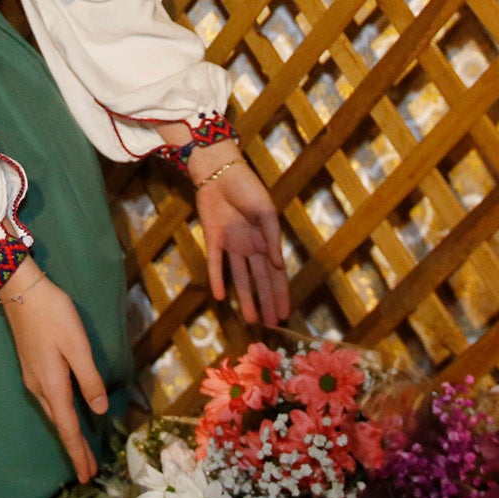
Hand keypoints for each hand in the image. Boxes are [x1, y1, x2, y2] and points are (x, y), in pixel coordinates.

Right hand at [0, 263, 108, 482]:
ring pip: (55, 415)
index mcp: (53, 385)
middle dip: (75, 449)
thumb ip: (89, 379)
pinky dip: (62, 417)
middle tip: (89, 472)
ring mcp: (33, 379)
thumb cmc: (53, 316)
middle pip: (61, 426)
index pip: (69, 428)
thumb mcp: (77, 346)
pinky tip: (69, 416)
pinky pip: (50, 403)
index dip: (79, 452)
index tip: (88, 476)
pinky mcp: (33, 368)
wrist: (21, 292)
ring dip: (69, 434)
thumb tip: (98, 411)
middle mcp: (40, 388)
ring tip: (82, 450)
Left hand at [191, 152, 289, 327]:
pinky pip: (216, 263)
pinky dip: (217, 279)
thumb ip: (272, 238)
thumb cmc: (248, 188)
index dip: (281, 294)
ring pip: (240, 278)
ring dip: (245, 298)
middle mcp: (250, 246)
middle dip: (266, 303)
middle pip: (260, 281)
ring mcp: (231, 245)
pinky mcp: (213, 239)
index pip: (275, 274)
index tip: (285, 314)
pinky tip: (220, 297)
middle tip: (271, 325)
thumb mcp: (265, 212)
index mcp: (266, 240)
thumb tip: (280, 266)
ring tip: (251, 320)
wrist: (220, 172)